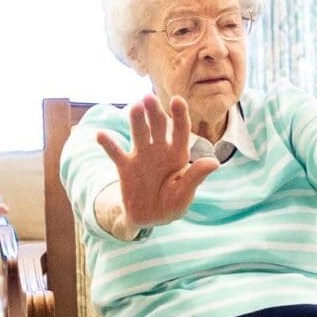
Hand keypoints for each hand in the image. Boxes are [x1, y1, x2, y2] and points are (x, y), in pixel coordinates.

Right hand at [94, 95, 220, 229]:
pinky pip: (116, 153)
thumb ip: (196, 177)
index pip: (181, 131)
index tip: (177, 100)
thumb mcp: (185, 194)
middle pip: (158, 126)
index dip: (179, 115)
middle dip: (154, 112)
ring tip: (135, 107)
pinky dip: (108, 144)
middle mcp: (160, 150)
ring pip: (139, 133)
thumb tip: (215, 162)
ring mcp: (141, 156)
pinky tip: (101, 134)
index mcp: (178, 154)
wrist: (149, 217)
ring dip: (136, 120)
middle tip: (149, 98)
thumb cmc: (172, 203)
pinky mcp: (125, 167)